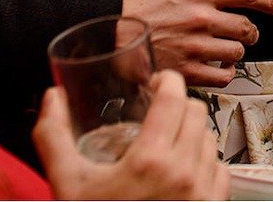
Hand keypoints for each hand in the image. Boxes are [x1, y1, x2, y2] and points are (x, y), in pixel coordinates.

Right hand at [34, 70, 228, 199]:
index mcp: (149, 161)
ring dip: (192, 133)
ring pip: (210, 138)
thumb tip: (52, 96)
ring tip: (168, 143)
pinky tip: (183, 170)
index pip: (175, 97)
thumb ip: (53, 137)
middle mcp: (183, 173)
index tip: (157, 83)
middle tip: (159, 113)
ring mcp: (202, 192)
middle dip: (178, 106)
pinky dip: (205, 162)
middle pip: (197, 113)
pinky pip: (220, 168)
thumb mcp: (66, 183)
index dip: (168, 81)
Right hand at [121, 0, 272, 86]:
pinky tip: (215, 67)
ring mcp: (195, 46)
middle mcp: (202, 18)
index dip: (271, 1)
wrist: (111, 33)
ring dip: (234, 52)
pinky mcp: (186, 70)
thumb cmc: (141, 4)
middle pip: (247, 27)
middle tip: (243, 32)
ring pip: (236, 52)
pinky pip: (222, 76)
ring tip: (222, 49)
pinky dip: (223, 73)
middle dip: (249, 31)